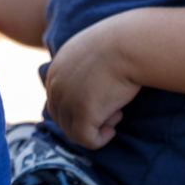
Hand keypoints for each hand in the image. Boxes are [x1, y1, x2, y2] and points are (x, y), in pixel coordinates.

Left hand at [44, 13, 140, 149]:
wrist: (129, 45)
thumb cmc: (121, 45)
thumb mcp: (92, 51)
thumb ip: (84, 66)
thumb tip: (94, 82)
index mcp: (56, 70)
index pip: (57, 100)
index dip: (78, 108)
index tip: (102, 102)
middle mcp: (56, 86)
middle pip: (62, 118)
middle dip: (86, 119)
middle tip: (112, 110)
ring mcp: (66, 100)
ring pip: (72, 131)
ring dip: (94, 128)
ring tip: (115, 114)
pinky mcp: (82, 113)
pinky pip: (86, 140)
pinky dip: (100, 139)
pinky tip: (112, 128)